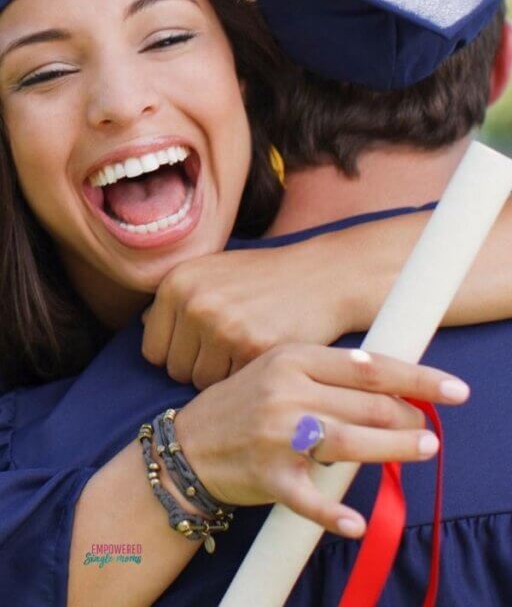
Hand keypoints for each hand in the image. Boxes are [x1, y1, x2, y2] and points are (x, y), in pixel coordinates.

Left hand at [141, 240, 362, 388]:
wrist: (322, 275)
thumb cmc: (265, 277)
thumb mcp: (214, 271)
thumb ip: (177, 297)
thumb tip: (141, 323)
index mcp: (176, 282)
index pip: (153, 348)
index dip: (179, 352)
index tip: (205, 344)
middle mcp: (194, 302)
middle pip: (174, 369)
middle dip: (199, 366)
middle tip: (231, 346)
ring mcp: (223, 325)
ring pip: (200, 383)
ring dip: (222, 376)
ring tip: (247, 348)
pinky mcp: (252, 348)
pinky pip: (231, 385)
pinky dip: (246, 378)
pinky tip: (262, 354)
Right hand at [174, 344, 469, 536]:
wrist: (187, 446)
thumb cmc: (245, 401)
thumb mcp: (281, 368)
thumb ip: (330, 371)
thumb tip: (391, 378)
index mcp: (293, 358)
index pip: (368, 367)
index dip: (416, 378)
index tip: (452, 388)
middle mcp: (287, 392)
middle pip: (366, 405)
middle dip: (408, 417)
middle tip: (429, 428)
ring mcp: (277, 435)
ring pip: (350, 443)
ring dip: (394, 450)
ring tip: (424, 450)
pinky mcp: (268, 477)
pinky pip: (309, 498)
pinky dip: (334, 514)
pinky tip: (355, 522)